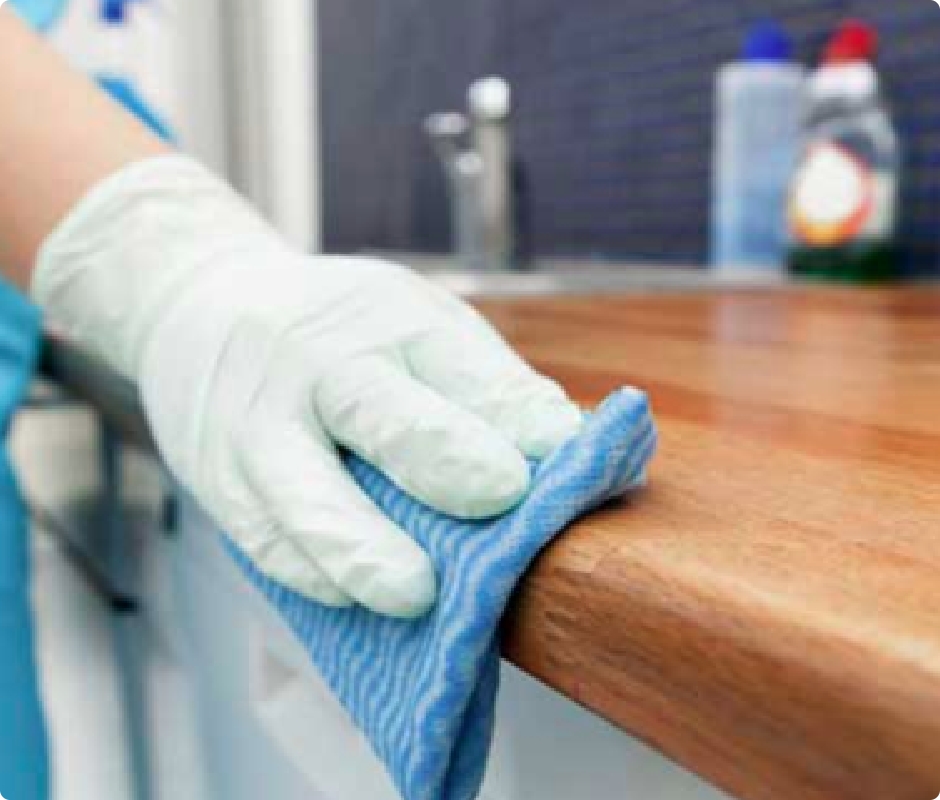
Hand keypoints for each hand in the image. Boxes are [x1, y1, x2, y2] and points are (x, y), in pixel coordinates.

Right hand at [33, 156, 582, 617]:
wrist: (200, 310)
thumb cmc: (341, 331)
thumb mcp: (415, 323)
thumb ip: (484, 385)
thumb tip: (564, 450)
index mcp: (390, 321)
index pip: (461, 368)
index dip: (514, 413)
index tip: (562, 449)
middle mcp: (321, 365)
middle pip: (381, 414)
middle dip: (444, 457)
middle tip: (500, 495)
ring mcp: (262, 425)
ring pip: (307, 494)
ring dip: (362, 547)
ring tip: (413, 593)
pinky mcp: (221, 481)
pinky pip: (266, 538)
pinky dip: (311, 570)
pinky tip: (351, 595)